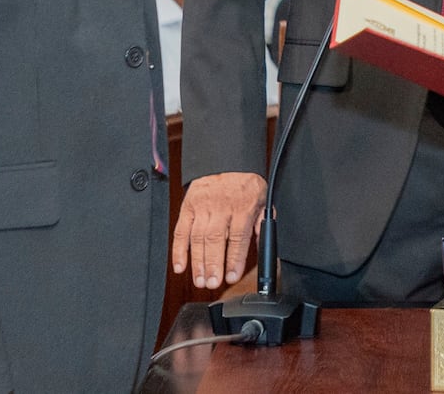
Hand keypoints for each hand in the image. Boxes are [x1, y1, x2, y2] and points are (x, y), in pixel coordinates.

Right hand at [171, 172, 265, 288]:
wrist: (227, 160)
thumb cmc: (245, 184)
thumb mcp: (262, 201)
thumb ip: (261, 227)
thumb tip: (264, 250)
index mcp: (243, 206)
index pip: (238, 237)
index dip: (234, 259)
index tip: (231, 277)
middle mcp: (222, 206)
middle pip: (215, 239)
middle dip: (213, 264)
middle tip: (212, 283)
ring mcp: (203, 206)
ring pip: (197, 237)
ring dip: (197, 262)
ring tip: (200, 280)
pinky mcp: (188, 206)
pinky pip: (181, 230)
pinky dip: (178, 250)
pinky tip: (180, 266)